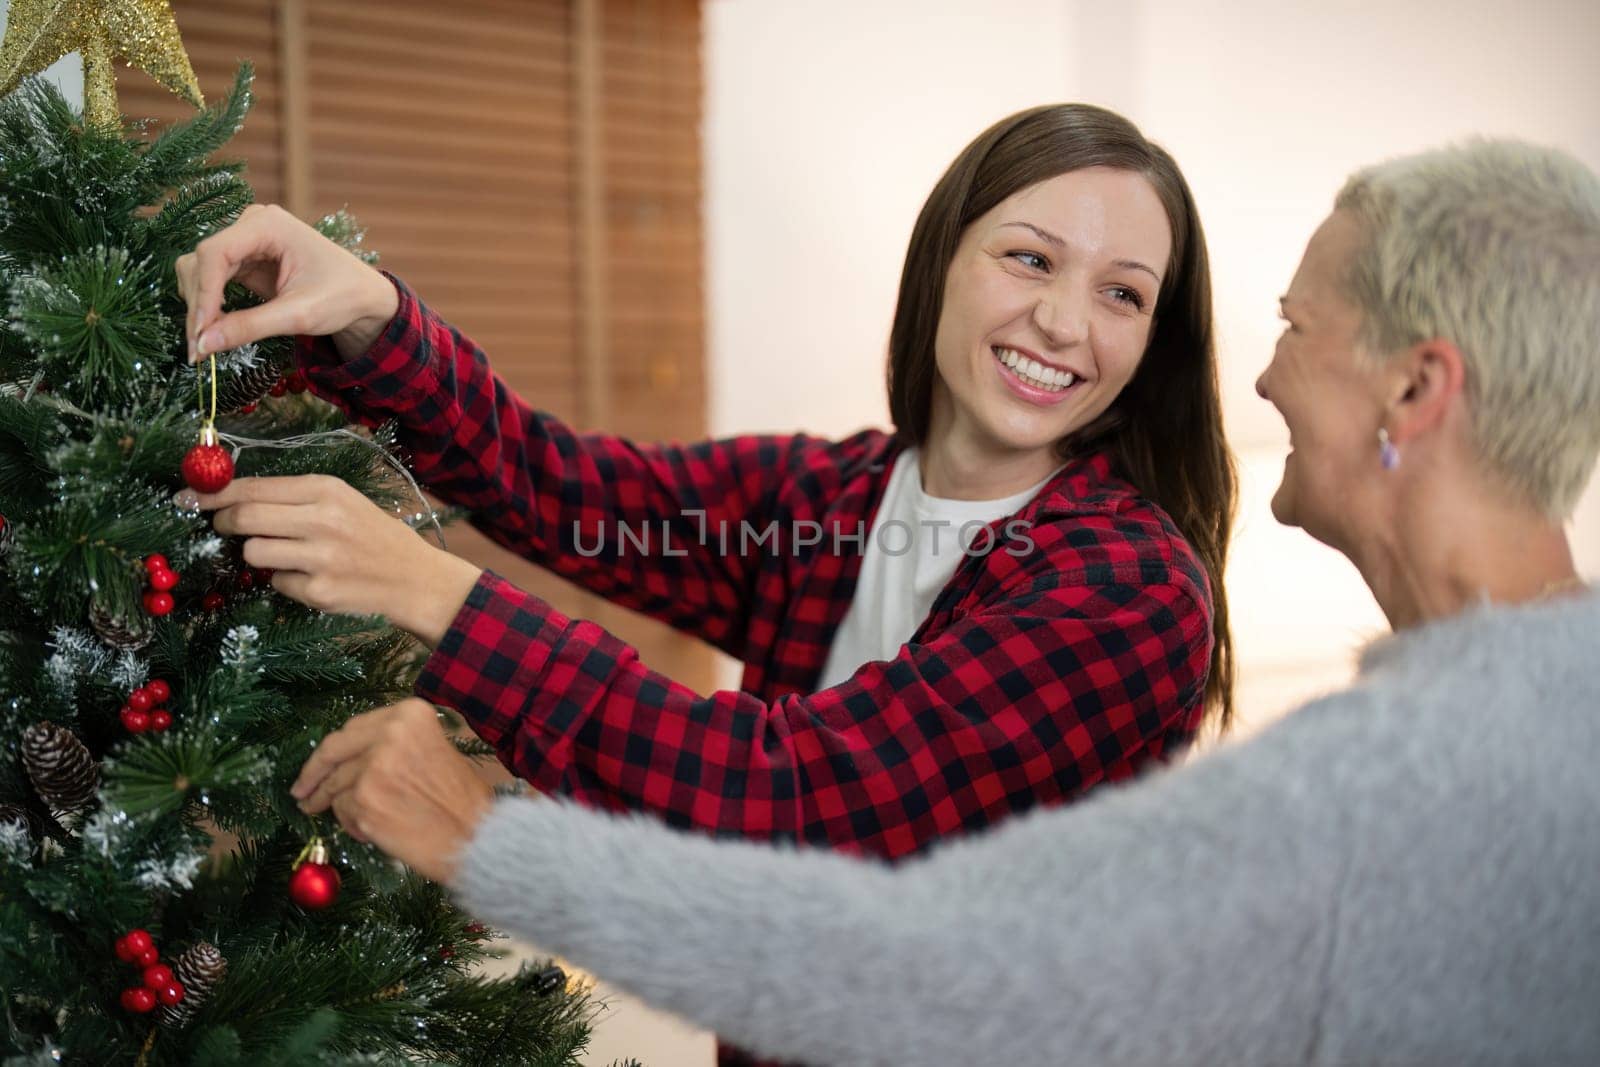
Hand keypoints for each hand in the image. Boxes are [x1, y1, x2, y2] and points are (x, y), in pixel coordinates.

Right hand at [174, 203, 399, 362]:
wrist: (364, 296)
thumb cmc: (342, 297)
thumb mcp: (298, 315)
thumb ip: (249, 327)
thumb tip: (202, 345)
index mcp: (268, 224)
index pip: (215, 253)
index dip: (203, 294)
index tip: (199, 333)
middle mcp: (252, 225)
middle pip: (202, 261)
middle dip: (199, 305)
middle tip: (199, 349)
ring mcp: (245, 240)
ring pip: (200, 270)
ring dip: (199, 305)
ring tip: (207, 343)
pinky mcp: (244, 259)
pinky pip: (212, 279)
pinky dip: (209, 305)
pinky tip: (216, 330)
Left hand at [198, 475, 482, 646]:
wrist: (415, 578)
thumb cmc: (373, 535)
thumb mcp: (342, 501)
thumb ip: (293, 497)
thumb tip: (230, 496)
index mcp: (326, 490)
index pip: (253, 487)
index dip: (213, 493)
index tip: (187, 497)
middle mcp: (322, 520)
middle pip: (244, 517)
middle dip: (224, 522)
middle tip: (224, 526)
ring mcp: (320, 558)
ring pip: (252, 552)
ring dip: (257, 555)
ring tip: (285, 554)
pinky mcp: (318, 591)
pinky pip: (276, 583)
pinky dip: (285, 581)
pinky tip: (312, 577)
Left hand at [291, 698, 495, 883]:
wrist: (477, 836)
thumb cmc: (463, 800)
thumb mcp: (435, 751)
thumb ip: (396, 745)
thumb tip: (351, 757)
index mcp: (410, 715)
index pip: (353, 728)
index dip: (331, 749)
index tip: (318, 763)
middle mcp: (389, 734)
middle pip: (332, 752)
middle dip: (312, 773)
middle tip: (301, 791)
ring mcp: (373, 768)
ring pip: (336, 785)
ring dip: (331, 803)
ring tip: (330, 815)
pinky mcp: (365, 802)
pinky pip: (343, 811)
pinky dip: (351, 824)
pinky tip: (372, 832)